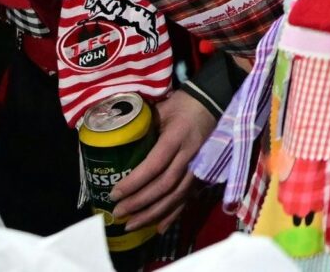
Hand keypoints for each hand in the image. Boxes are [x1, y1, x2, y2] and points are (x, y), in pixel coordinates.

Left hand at [106, 89, 215, 229]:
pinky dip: (174, 214)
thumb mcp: (162, 110)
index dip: (135, 182)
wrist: (215, 100)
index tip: (114, 194)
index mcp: (177, 137)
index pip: (154, 165)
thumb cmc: (184, 104)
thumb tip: (116, 143)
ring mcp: (198, 166)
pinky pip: (187, 198)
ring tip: (131, 225)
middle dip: (140, 203)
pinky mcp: (202, 173)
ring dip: (153, 214)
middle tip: (118, 214)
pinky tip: (159, 228)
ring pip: (176, 196)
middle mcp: (189, 155)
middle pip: (164, 186)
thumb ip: (143, 128)